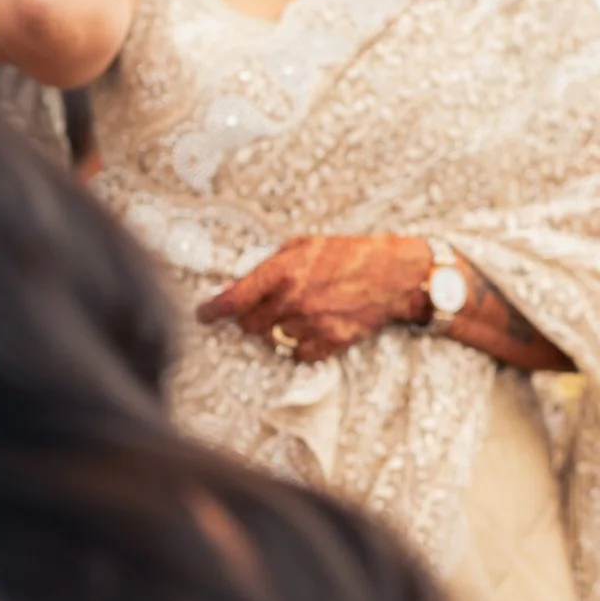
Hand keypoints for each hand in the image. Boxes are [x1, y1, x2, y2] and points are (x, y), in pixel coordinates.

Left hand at [196, 235, 430, 363]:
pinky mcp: (330, 342)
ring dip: (281, 328)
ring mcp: (312, 324)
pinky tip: (314, 327)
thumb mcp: (306, 246)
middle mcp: (294, 300)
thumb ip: (270, 264)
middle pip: (249, 325)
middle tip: (268, 306)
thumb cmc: (350, 254)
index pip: (234, 300)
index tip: (204, 315)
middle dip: (252, 317)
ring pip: (274, 339)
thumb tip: (238, 285)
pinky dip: (301, 345)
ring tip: (302, 311)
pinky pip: (299, 354)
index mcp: (284, 272)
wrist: (395, 274)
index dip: (212, 310)